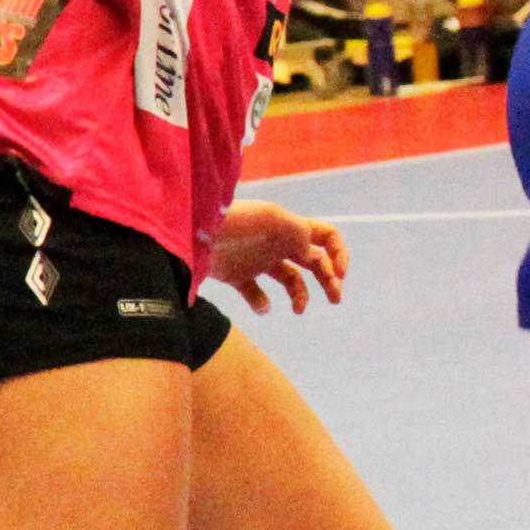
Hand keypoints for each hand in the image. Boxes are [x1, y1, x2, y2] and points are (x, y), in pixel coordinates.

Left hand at [204, 197, 348, 309]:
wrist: (190, 232)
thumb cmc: (232, 220)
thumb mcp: (271, 219)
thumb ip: (299, 234)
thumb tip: (316, 256)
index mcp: (289, 229)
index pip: (326, 237)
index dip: (340, 254)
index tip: (339, 275)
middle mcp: (277, 245)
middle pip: (314, 263)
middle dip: (329, 280)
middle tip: (335, 299)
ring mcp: (257, 261)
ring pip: (290, 281)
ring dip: (301, 296)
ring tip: (298, 310)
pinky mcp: (236, 276)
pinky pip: (256, 295)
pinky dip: (262, 304)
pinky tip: (262, 306)